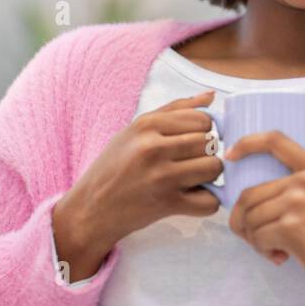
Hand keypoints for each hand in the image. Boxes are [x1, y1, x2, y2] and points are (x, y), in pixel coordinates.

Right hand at [52, 90, 222, 275]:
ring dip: (208, 177)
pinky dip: (206, 202)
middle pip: (210, 143)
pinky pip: (209, 202)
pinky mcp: (167, 204)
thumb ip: (174, 110)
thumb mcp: (134, 130)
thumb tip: (211, 96)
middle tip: (188, 163)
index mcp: (146, 124)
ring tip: (190, 179)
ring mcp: (161, 177)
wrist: (90, 209)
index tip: (190, 142)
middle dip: (206, 154)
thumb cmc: (113, 166)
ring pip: (214, 168)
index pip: (202, 120)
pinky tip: (190, 198)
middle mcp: (154, 147)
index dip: (202, 132)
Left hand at [224, 131, 304, 305]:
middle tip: (263, 243)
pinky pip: (256, 236)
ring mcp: (299, 201)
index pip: (275, 141)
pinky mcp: (292, 226)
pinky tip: (282, 258)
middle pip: (248, 196)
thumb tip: (254, 200)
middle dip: (245, 223)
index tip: (230, 156)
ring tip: (277, 251)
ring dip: (255, 241)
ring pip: (249, 218)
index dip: (247, 144)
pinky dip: (263, 251)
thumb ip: (301, 192)